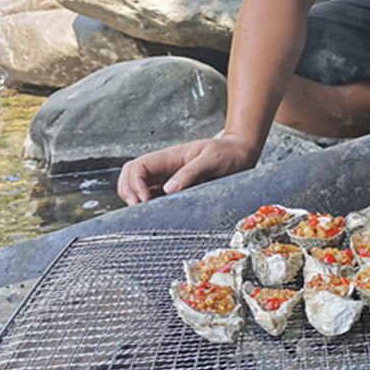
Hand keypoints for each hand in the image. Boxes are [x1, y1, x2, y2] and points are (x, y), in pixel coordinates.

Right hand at [117, 136, 258, 204]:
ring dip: (137, 202)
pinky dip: (151, 209)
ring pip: (140, 190)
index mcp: (168, 157)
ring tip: (147, 215)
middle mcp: (164, 169)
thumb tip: (169, 189)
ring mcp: (169, 181)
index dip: (134, 183)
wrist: (241, 155)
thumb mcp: (212, 158)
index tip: (145, 200)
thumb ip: (191, 172)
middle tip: (140, 209)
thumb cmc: (228, 153)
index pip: (137, 167)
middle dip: (128, 192)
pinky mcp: (177, 193)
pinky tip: (159, 216)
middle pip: (130, 177)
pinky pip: (156, 200)